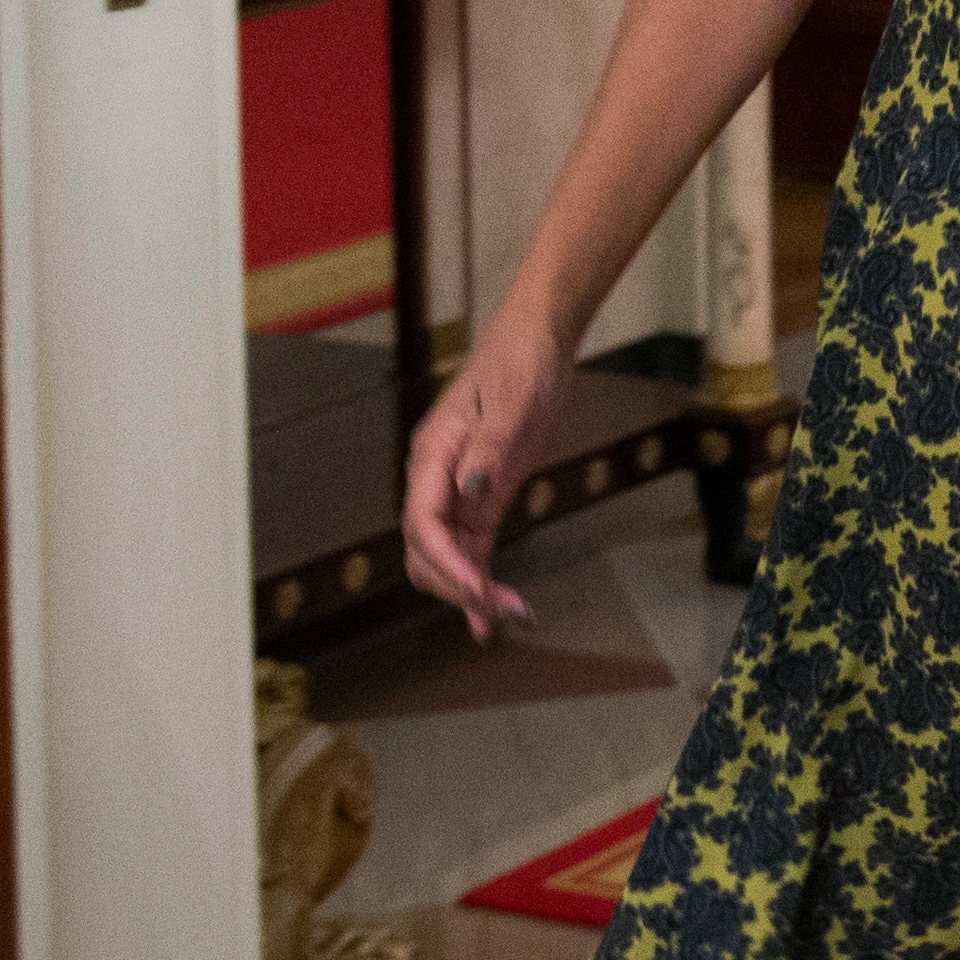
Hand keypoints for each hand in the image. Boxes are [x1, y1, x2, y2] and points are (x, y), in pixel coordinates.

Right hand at [400, 323, 564, 641]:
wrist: (537, 341)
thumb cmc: (521, 361)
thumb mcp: (512, 401)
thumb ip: (489, 447)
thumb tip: (470, 490)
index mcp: (433, 455)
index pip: (423, 524)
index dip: (445, 562)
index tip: (476, 589)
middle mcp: (436, 479)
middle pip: (426, 550)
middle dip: (457, 587)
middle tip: (498, 615)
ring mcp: (457, 490)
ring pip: (446, 556)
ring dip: (470, 590)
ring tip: (505, 619)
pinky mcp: (483, 495)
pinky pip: (472, 546)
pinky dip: (480, 577)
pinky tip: (494, 607)